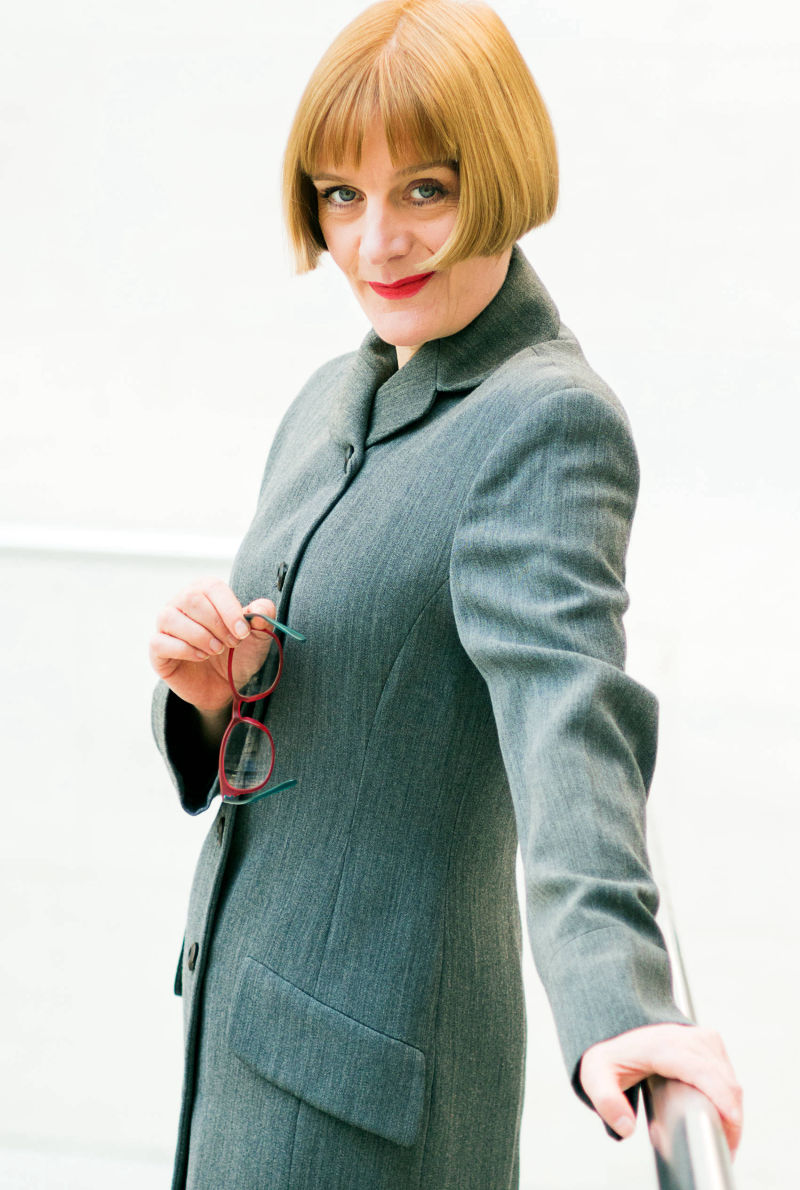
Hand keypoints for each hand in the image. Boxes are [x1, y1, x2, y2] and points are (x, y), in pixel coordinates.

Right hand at [149, 578, 276, 713]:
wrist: (223, 685)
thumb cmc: (237, 655)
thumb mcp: (257, 638)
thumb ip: (263, 618)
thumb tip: (262, 607)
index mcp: (205, 592)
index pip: (211, 587)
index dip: (229, 610)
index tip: (243, 633)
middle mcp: (181, 603)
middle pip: (191, 599)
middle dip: (216, 624)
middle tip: (231, 643)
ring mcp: (165, 625)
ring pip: (170, 618)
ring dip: (200, 636)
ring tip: (216, 650)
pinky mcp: (157, 649)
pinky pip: (160, 642)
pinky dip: (184, 650)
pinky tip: (201, 657)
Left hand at [579, 1023, 742, 1156]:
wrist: (616, 1028)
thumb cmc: (608, 1054)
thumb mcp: (595, 1077)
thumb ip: (607, 1102)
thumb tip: (626, 1128)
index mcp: (664, 1046)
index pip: (703, 1072)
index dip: (722, 1099)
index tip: (731, 1125)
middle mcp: (687, 1038)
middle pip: (723, 1080)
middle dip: (731, 1118)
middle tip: (724, 1151)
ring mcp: (700, 1038)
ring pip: (729, 1078)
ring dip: (732, 1110)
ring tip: (722, 1139)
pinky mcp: (708, 1042)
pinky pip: (727, 1073)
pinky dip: (729, 1098)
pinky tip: (722, 1117)